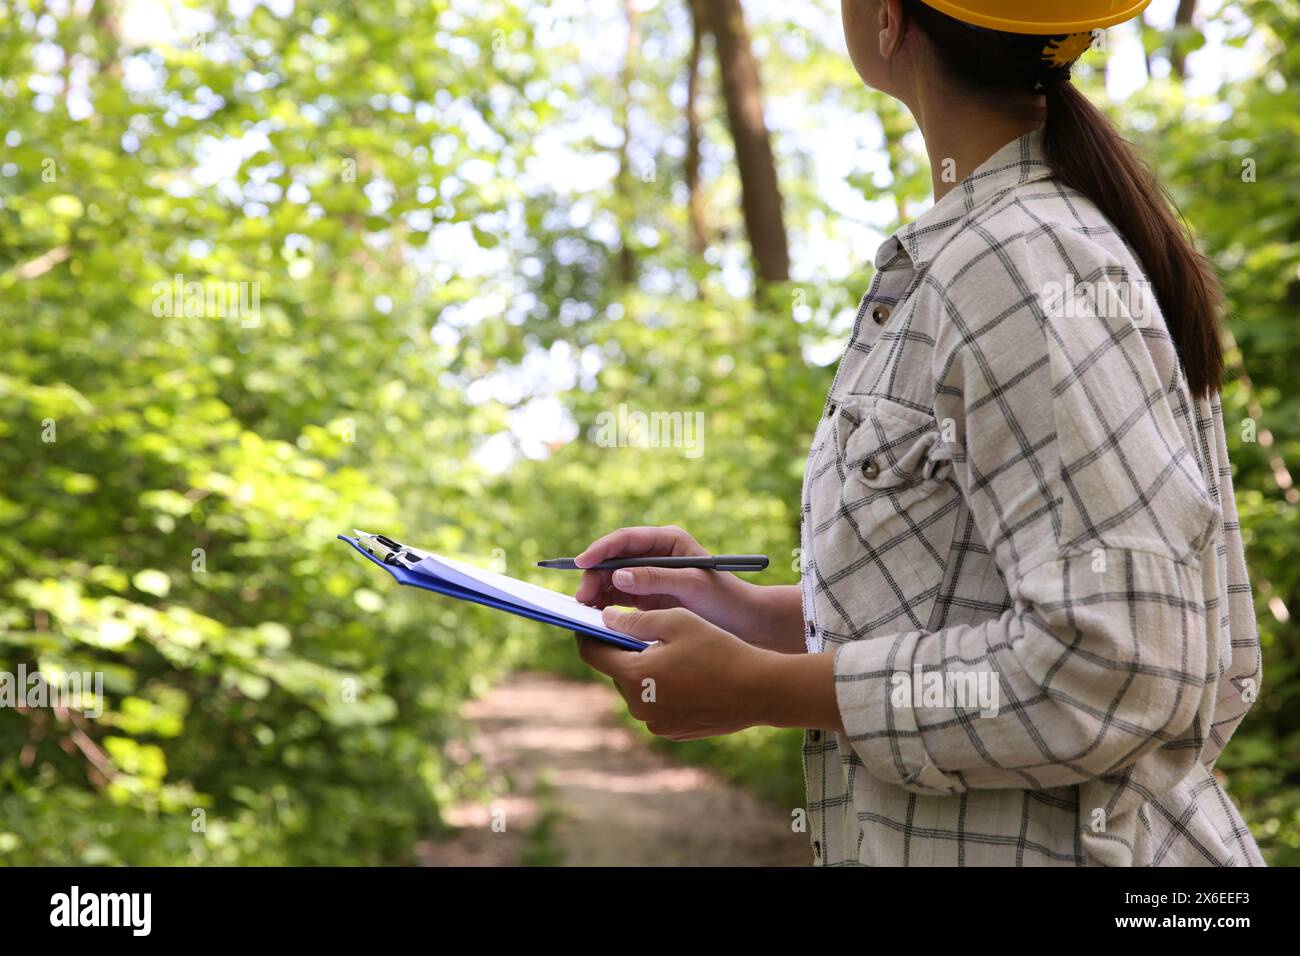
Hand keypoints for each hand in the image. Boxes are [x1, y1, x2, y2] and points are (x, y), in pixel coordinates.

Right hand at [573, 525, 802, 649]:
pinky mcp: (647, 596)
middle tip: (582, 597)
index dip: (601, 549)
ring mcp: (649, 576)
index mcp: (667, 541)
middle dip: (594, 575)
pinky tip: (596, 616)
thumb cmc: (724, 598)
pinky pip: (618, 596)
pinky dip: (605, 604)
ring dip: (596, 590)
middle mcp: (655, 554)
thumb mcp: (691, 586)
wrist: (743, 622)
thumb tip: (618, 575)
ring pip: (612, 578)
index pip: (626, 540)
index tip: (581, 562)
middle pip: (614, 559)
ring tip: (584, 608)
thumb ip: (655, 579)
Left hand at [577, 606, 772, 739]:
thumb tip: (606, 620)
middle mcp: (638, 705)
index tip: (589, 620)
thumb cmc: (719, 649)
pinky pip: (656, 704)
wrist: (760, 690)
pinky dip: (662, 688)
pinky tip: (687, 674)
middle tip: (640, 630)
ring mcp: (655, 722)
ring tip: (670, 651)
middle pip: (617, 671)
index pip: (592, 654)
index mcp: (634, 676)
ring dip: (644, 669)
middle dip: (623, 650)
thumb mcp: (677, 621)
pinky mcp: (673, 731)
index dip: (587, 634)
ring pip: (637, 688)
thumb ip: (635, 621)